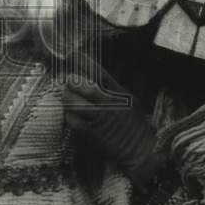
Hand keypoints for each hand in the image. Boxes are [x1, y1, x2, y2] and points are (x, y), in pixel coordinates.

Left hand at [62, 59, 170, 186]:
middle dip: (71, 81)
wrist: (140, 149)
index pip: (99, 73)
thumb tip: (98, 77)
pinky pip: (74, 121)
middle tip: (66, 79)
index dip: (84, 62)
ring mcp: (99, 118)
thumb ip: (114, 89)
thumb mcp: (130, 101)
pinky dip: (68, 115)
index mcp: (118, 93)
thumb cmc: (136, 124)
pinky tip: (68, 113)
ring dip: (67, 97)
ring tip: (64, 95)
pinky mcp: (92, 133)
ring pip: (76, 104)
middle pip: (84, 87)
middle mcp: (108, 104)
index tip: (73, 54)